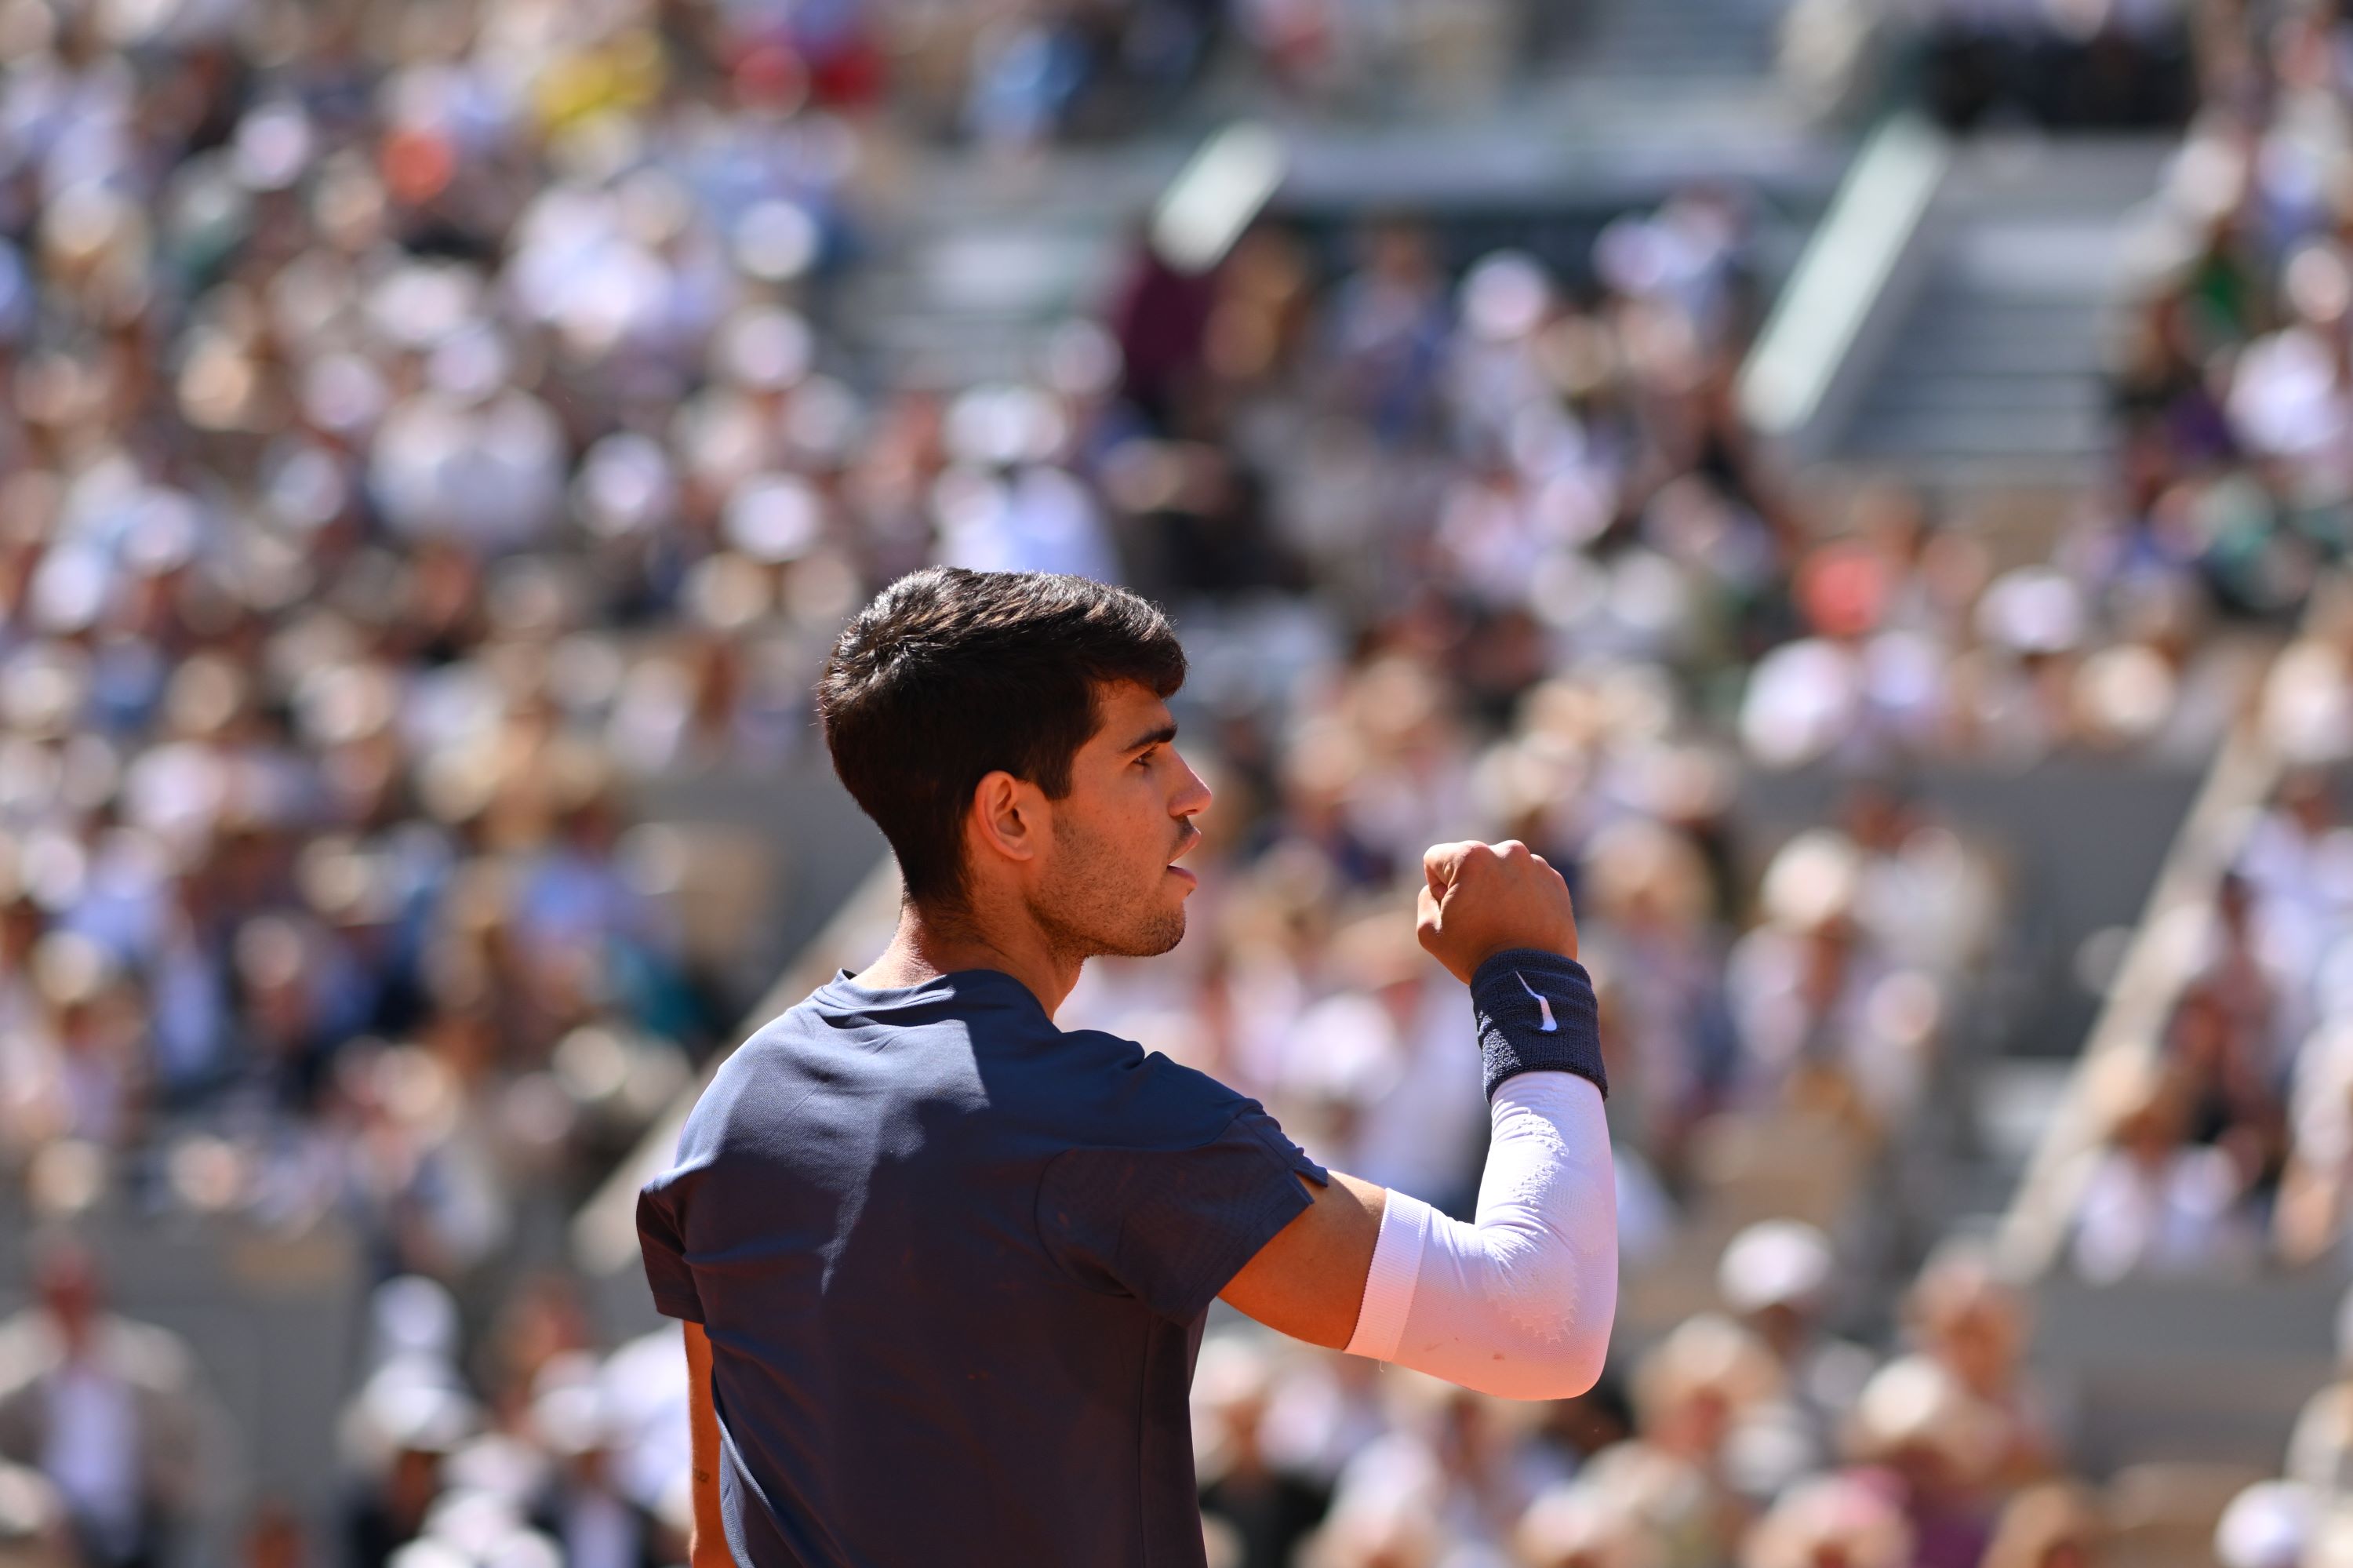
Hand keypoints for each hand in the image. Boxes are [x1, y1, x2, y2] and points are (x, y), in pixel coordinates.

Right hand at [1415, 839, 1578, 983]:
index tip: (1453, 912)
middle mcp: (1507, 851)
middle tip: (1478, 920)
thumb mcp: (1429, 931)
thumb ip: (1426, 899)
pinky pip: (1528, 881)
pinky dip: (1522, 897)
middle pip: (1471, 861)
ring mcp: (1536, 865)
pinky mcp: (1555, 882)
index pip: (1436, 859)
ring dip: (1496, 889)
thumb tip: (1440, 889)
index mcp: (1472, 855)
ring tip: (1502, 923)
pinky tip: (1521, 924)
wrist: (1530, 978)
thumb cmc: (1475, 954)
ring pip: (1501, 870)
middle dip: (1468, 884)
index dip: (1436, 888)